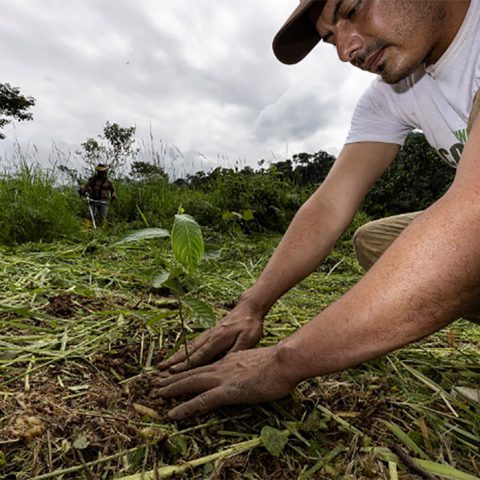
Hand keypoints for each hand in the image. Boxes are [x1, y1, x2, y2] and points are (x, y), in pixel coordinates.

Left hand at [150, 346, 296, 419]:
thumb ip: (250, 369)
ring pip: (191, 383)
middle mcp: (222, 366)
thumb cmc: (279, 365)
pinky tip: (173, 414)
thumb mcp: (260, 364)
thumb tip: (250, 375)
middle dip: (175, 379)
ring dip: (173, 389)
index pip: (206, 367)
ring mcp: (223, 378)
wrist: (284, 360)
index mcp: (231, 360)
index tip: (181, 375)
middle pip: (193, 373)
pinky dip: (185, 407)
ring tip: (158, 394)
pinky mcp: (227, 390)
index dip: (191, 371)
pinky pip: (201, 401)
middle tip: (159, 383)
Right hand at [158, 305, 263, 372]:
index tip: (171, 372)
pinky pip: (194, 343)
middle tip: (159, 370)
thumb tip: (225, 364)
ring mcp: (209, 333)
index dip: (185, 365)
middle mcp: (210, 336)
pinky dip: (184, 349)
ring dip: (176, 355)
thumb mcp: (249, 339)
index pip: (199, 356)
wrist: (249, 307)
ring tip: (164, 364)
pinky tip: (180, 354)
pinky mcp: (210, 332)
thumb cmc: (250, 324)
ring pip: (189, 346)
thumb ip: (237, 351)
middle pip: (189, 351)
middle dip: (174, 361)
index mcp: (217, 339)